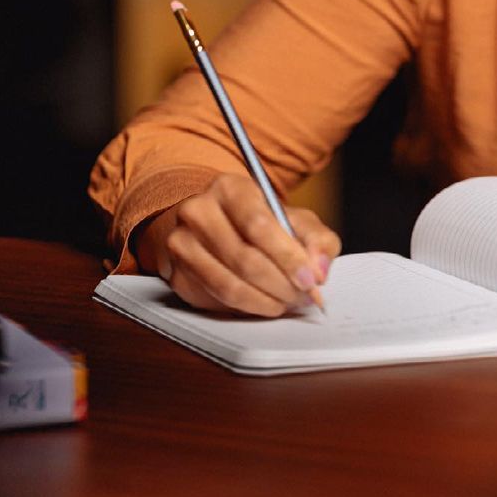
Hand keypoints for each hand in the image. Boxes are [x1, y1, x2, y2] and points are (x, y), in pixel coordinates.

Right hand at [135, 175, 340, 316]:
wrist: (215, 224)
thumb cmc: (260, 222)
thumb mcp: (294, 219)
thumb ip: (317, 240)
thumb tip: (320, 269)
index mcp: (230, 188)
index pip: (258, 225)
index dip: (287, 256)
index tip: (310, 279)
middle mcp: (198, 211)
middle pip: (244, 258)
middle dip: (281, 284)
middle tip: (303, 297)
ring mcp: (181, 243)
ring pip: (228, 285)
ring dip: (265, 301)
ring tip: (287, 303)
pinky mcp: (176, 274)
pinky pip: (215, 300)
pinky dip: (246, 308)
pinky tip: (265, 304)